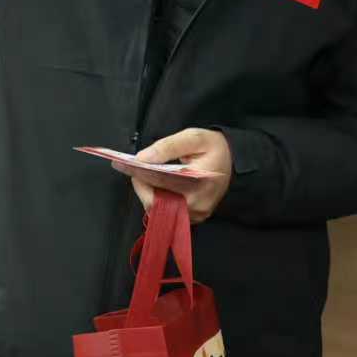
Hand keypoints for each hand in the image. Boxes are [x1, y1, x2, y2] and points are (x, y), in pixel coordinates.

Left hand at [114, 128, 232, 223]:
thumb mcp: (193, 137)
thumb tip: (142, 158)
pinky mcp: (195, 218)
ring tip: (146, 175)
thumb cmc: (213, 147)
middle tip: (135, 169)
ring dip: (149, 192)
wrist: (235, 161)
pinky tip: (157, 185)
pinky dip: (159, 199)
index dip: (138, 173)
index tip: (121, 165)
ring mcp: (196, 214)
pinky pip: (169, 213)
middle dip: (141, 185)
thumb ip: (167, 146)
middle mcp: (197, 204)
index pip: (160, 181)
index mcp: (198, 182)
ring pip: (160, 210)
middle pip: (157, 202)